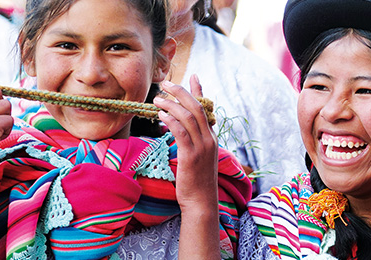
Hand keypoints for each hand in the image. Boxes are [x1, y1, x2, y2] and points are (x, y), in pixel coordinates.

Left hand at [154, 75, 218, 211]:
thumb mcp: (197, 157)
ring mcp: (202, 147)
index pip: (206, 108)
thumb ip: (191, 141)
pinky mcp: (192, 155)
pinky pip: (181, 132)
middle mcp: (210, 138)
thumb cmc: (196, 181)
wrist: (201, 201)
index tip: (193, 75)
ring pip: (189, 117)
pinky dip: (171, 121)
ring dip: (172, 105)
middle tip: (166, 83)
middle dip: (181, 92)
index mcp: (211, 137)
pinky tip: (160, 116)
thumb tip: (176, 127)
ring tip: (158, 99)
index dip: (199, 90)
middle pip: (197, 107)